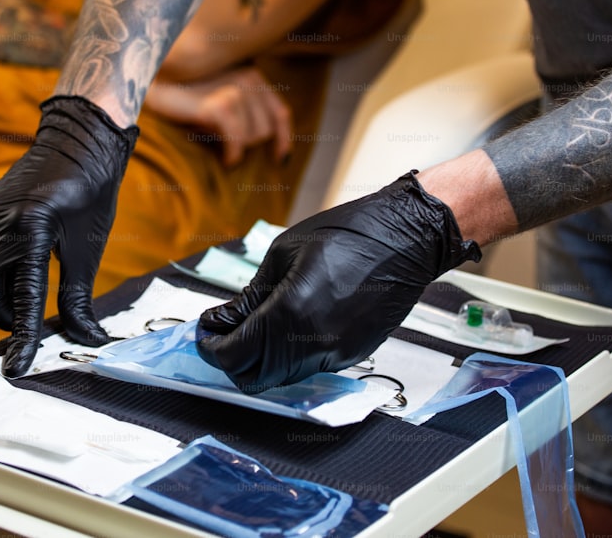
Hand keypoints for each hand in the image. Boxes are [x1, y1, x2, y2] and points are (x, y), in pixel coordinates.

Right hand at [0, 96, 138, 376]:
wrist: (79, 142)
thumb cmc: (90, 191)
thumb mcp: (88, 247)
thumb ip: (79, 297)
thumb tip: (88, 340)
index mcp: (31, 229)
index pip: (20, 298)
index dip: (20, 337)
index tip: (18, 367)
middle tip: (26, 326)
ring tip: (16, 303)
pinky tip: (5, 278)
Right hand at [143, 67, 291, 165]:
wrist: (150, 81)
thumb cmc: (182, 94)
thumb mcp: (218, 96)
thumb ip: (242, 108)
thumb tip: (263, 140)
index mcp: (252, 74)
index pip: (280, 112)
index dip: (283, 138)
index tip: (279, 158)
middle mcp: (249, 78)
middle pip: (266, 129)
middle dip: (248, 144)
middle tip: (223, 143)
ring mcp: (236, 89)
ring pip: (254, 137)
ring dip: (236, 147)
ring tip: (213, 140)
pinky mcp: (220, 104)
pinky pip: (238, 141)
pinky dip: (233, 154)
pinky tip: (225, 159)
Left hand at [196, 172, 480, 392]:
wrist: (406, 238)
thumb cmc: (348, 234)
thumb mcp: (284, 254)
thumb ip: (251, 295)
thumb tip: (223, 320)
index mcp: (290, 311)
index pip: (235, 355)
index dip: (211, 347)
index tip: (205, 332)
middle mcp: (313, 343)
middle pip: (255, 379)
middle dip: (231, 360)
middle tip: (223, 334)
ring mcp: (336, 354)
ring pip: (281, 377)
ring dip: (259, 360)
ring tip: (252, 328)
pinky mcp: (351, 355)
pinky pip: (307, 367)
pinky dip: (286, 356)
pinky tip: (284, 328)